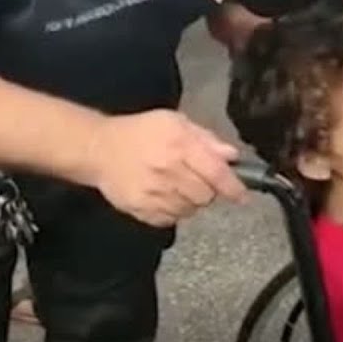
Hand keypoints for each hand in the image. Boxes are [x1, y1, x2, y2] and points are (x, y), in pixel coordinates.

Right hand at [84, 109, 248, 226]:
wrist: (99, 149)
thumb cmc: (140, 132)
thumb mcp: (174, 122)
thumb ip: (205, 139)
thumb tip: (231, 156)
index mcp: (179, 146)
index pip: (216, 173)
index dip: (234, 187)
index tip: (242, 195)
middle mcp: (168, 171)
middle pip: (206, 196)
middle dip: (209, 191)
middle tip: (198, 180)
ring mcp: (154, 194)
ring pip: (190, 210)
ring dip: (191, 201)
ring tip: (179, 186)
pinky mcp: (142, 210)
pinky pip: (171, 219)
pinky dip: (174, 211)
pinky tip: (165, 196)